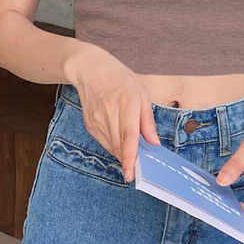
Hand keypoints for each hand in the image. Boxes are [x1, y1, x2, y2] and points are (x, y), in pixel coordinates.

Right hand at [65, 43, 160, 181]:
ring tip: (130, 139)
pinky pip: (105, 142)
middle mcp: (108, 112)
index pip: (127, 135)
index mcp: (126, 102)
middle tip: (140, 164)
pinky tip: (118, 133)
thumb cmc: (120, 79)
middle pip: (119, 145)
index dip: (130, 157)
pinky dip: (115, 144)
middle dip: (130, 159)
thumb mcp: (141, 93)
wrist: (90, 69)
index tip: (131, 173)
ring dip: (123, 150)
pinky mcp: (89, 125)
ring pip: (112, 147)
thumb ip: (147, 120)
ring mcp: (96, 120)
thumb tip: (154, 142)